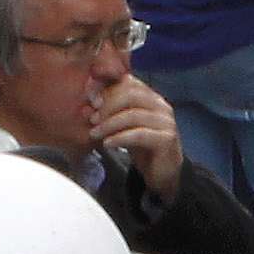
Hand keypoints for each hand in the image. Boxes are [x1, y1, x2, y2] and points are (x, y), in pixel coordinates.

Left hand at [88, 75, 187, 193]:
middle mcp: (160, 105)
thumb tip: (86, 106)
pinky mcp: (166, 139)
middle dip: (107, 105)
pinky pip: (139, 134)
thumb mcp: (122, 126)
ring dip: (109, 124)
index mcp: (150, 96)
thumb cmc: (141, 145)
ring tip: (94, 133)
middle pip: (130, 94)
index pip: (128, 81)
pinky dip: (119, 137)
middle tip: (92, 118)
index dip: (106, 87)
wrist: (163, 172)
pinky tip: (107, 143)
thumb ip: (108, 114)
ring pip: (133, 115)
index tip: (89, 98)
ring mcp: (166, 121)